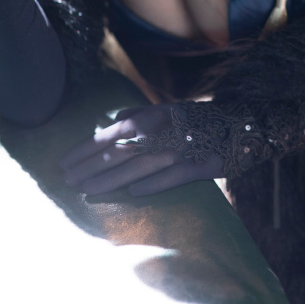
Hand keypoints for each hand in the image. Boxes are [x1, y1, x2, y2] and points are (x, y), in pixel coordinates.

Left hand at [60, 104, 224, 196]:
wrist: (239, 123)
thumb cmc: (197, 118)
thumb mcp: (167, 109)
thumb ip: (139, 115)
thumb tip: (115, 121)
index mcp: (149, 118)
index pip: (108, 136)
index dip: (85, 150)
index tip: (64, 163)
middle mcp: (160, 133)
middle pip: (117, 154)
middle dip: (89, 169)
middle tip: (67, 182)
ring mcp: (179, 150)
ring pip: (137, 168)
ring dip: (110, 181)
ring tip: (87, 191)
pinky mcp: (198, 166)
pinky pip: (171, 177)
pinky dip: (153, 185)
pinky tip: (133, 194)